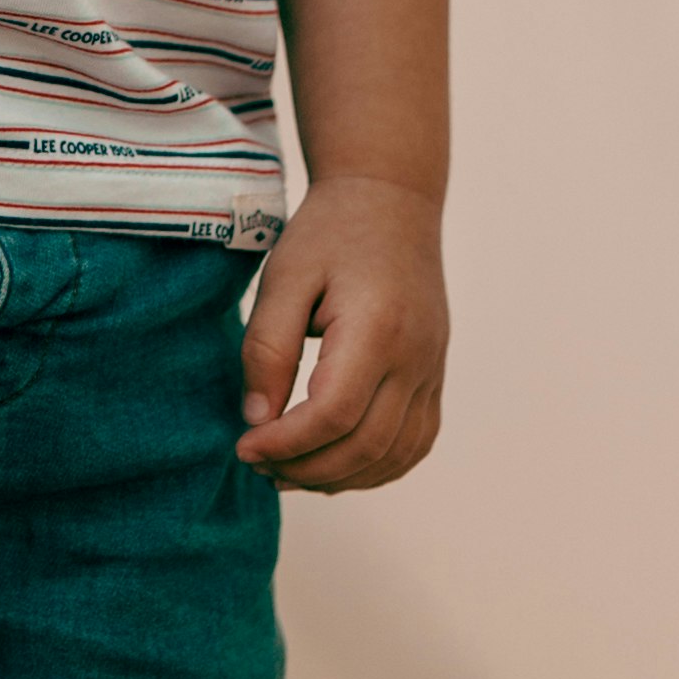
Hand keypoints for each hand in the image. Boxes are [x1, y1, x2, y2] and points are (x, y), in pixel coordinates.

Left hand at [237, 170, 445, 490]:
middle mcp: (416, 356)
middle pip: (366, 445)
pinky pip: (416, 442)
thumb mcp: (283, 278)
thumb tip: (258, 421)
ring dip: (340, 478)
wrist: (390, 200)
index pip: (334, 414)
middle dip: (306, 469)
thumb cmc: (330, 234)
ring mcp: (432, 369)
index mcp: (377, 328)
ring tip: (289, 473)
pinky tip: (334, 466)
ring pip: (396, 455)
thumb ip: (267, 350)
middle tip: (257, 466)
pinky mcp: (434, 375)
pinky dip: (376, 468)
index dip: (285, 444)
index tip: (244, 448)